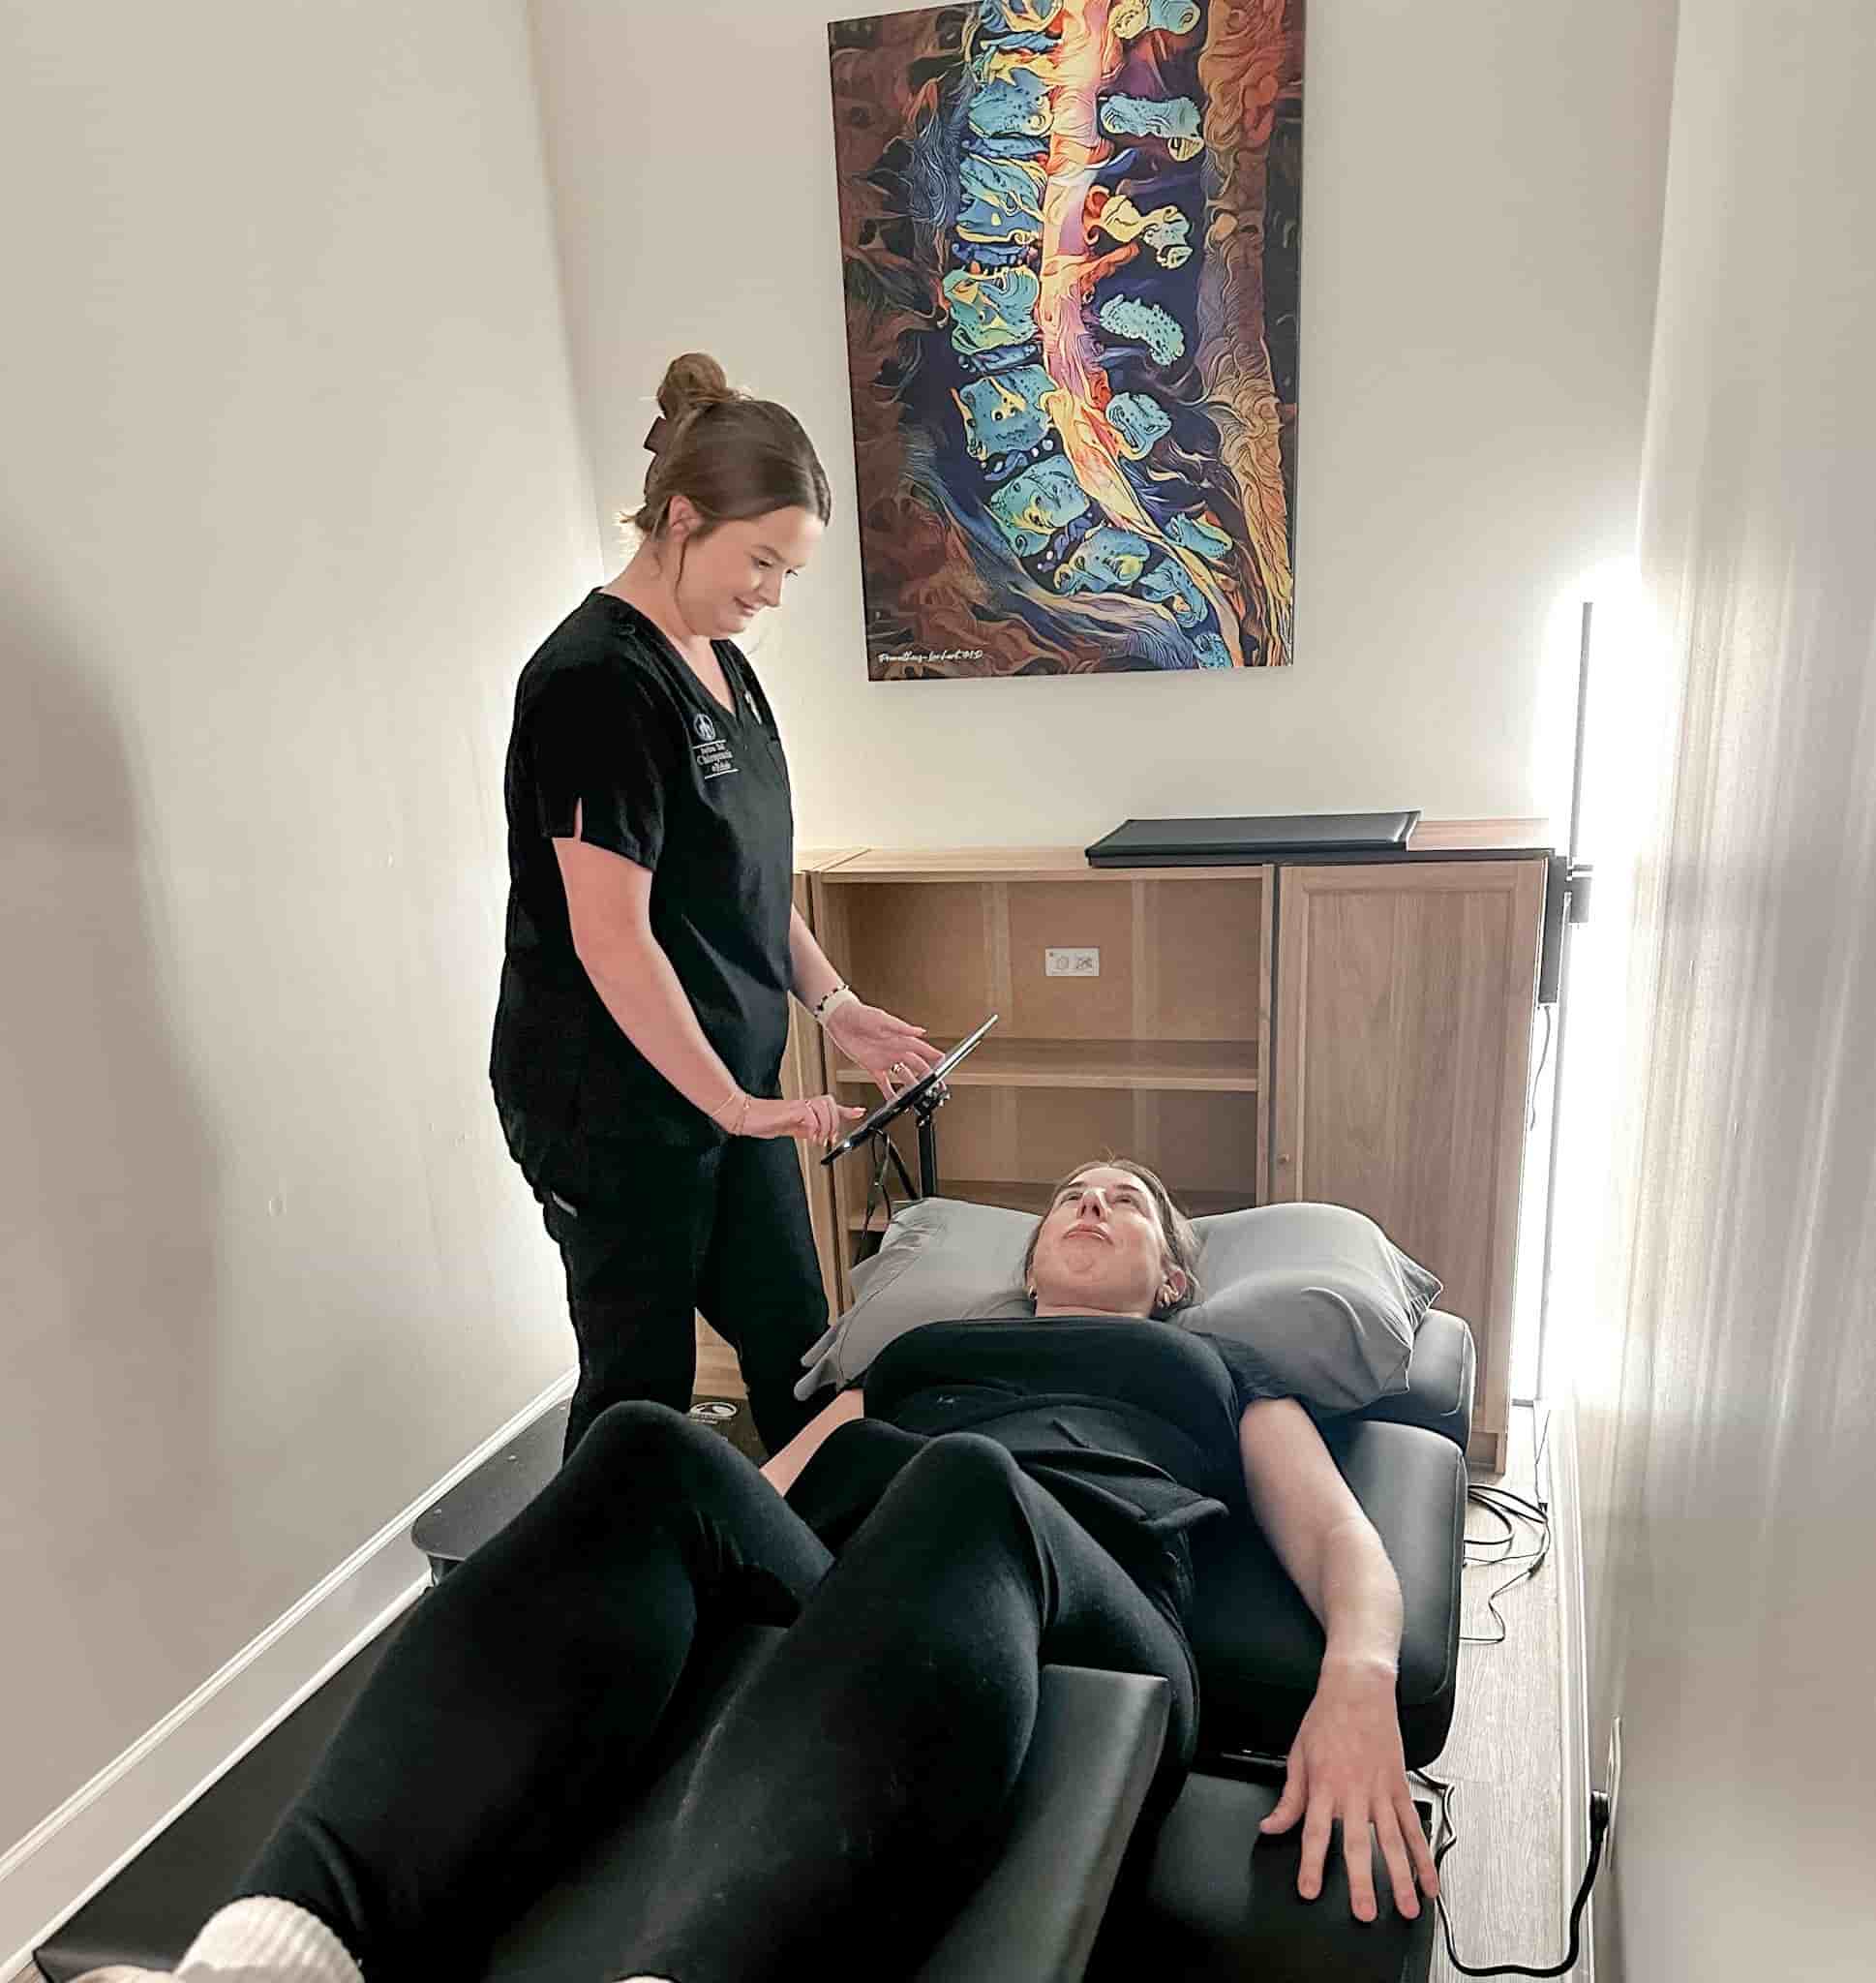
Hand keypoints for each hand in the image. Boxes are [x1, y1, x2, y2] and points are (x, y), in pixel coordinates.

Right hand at [739, 1094, 864, 1146]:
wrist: (744, 1116)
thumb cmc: (761, 1120)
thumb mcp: (789, 1128)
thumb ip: (804, 1129)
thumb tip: (817, 1134)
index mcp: (804, 1108)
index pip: (829, 1105)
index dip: (846, 1109)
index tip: (859, 1111)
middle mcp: (803, 1104)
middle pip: (830, 1103)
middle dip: (835, 1122)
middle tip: (829, 1138)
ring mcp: (797, 1106)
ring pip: (823, 1107)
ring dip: (825, 1126)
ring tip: (818, 1139)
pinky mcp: (789, 1110)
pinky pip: (810, 1114)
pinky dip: (814, 1127)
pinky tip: (809, 1135)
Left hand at [822, 1000, 941, 1097]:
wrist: (840, 1019)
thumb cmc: (861, 1014)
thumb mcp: (883, 1020)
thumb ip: (902, 1028)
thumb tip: (921, 1031)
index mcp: (900, 1038)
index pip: (922, 1049)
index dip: (934, 1056)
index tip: (945, 1063)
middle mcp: (895, 1050)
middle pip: (917, 1066)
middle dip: (928, 1076)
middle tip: (937, 1086)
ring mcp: (884, 1060)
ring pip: (903, 1076)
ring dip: (912, 1086)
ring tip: (920, 1097)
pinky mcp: (872, 1067)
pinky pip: (884, 1083)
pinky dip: (890, 1092)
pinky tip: (895, 1100)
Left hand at [1259, 1657, 1437, 1922]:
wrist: (1358, 1688)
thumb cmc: (1326, 1719)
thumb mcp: (1298, 1755)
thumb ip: (1289, 1798)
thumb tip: (1271, 1826)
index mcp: (1324, 1784)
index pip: (1316, 1832)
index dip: (1312, 1864)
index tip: (1310, 1891)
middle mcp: (1354, 1792)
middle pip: (1359, 1843)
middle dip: (1362, 1881)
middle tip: (1364, 1913)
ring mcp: (1381, 1791)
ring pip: (1393, 1842)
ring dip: (1401, 1877)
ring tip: (1405, 1909)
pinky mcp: (1400, 1787)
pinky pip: (1413, 1826)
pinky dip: (1423, 1856)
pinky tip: (1428, 1881)